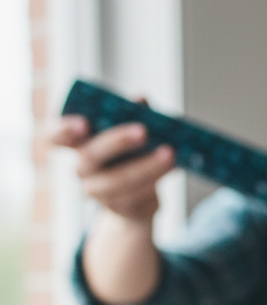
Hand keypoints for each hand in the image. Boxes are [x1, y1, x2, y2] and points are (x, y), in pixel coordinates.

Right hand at [49, 113, 174, 222]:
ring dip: (146, 166)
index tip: (82, 122)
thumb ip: (131, 114)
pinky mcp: (117, 206)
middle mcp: (81, 167)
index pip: (55, 137)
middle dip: (117, 141)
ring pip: (117, 179)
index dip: (64, 129)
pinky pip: (135, 194)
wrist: (136, 202)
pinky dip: (156, 178)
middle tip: (143, 131)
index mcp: (77, 144)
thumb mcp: (130, 134)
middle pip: (90, 156)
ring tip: (170, 153)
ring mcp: (96, 190)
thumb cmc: (129, 159)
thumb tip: (140, 98)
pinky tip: (173, 168)